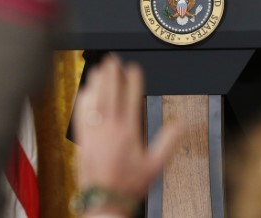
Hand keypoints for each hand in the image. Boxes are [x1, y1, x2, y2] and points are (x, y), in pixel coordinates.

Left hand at [74, 56, 179, 201]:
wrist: (105, 200)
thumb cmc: (129, 184)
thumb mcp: (156, 165)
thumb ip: (169, 142)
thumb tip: (180, 123)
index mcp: (128, 132)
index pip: (131, 98)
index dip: (133, 81)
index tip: (134, 68)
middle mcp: (109, 129)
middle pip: (110, 94)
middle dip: (112, 74)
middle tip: (113, 59)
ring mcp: (94, 134)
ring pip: (94, 101)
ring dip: (97, 83)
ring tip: (100, 69)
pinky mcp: (82, 140)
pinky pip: (81, 114)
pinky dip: (83, 100)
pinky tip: (85, 92)